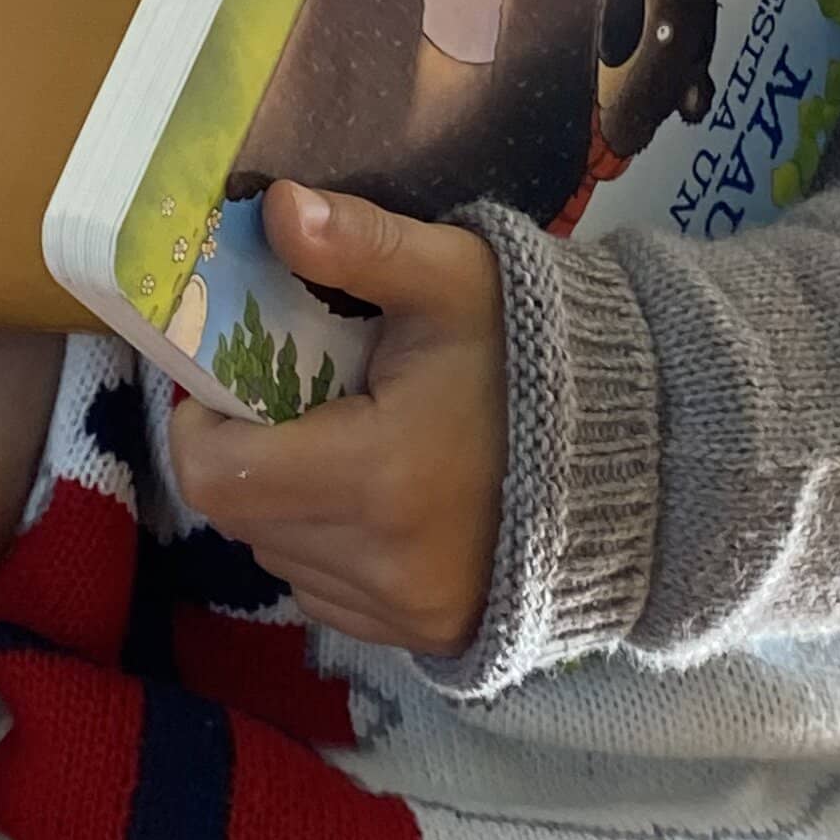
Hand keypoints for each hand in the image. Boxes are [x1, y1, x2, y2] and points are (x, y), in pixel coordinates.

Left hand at [166, 187, 505, 657]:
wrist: (638, 446)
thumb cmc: (531, 352)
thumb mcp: (453, 278)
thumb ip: (361, 243)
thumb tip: (275, 206)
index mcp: (377, 477)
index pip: (215, 475)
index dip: (201, 423)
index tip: (228, 379)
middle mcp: (383, 565)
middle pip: (240, 517)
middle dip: (243, 454)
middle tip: (289, 399)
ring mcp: (404, 612)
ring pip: (278, 556)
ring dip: (282, 502)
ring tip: (339, 442)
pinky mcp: (423, 634)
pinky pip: (325, 592)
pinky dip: (324, 545)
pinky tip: (373, 495)